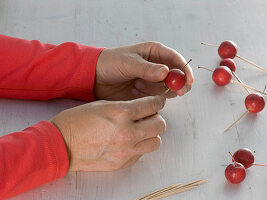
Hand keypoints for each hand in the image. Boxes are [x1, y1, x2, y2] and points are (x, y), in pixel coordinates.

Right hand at [50, 96, 165, 170]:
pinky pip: (142, 153)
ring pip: (156, 142)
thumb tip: (142, 110)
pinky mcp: (123, 163)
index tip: (158, 101)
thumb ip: (125, 107)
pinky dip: (140, 146)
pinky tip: (129, 142)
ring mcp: (126, 150)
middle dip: (156, 118)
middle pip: (159, 125)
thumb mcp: (102, 105)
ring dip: (151, 134)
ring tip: (140, 131)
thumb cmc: (77, 122)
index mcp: (121, 113)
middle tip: (149, 116)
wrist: (61, 145)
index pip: (152, 105)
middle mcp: (127, 132)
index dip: (158, 101)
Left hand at [95, 42, 193, 100]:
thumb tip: (166, 72)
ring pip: (168, 87)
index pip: (175, 59)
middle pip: (176, 75)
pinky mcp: (146, 92)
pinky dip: (156, 98)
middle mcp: (156, 66)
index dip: (184, 69)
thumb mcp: (128, 63)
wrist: (95, 77)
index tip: (188, 80)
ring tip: (148, 90)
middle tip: (180, 91)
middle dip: (180, 83)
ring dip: (166, 91)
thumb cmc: (110, 63)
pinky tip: (147, 96)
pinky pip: (158, 96)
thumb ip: (147, 69)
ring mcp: (151, 80)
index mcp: (154, 52)